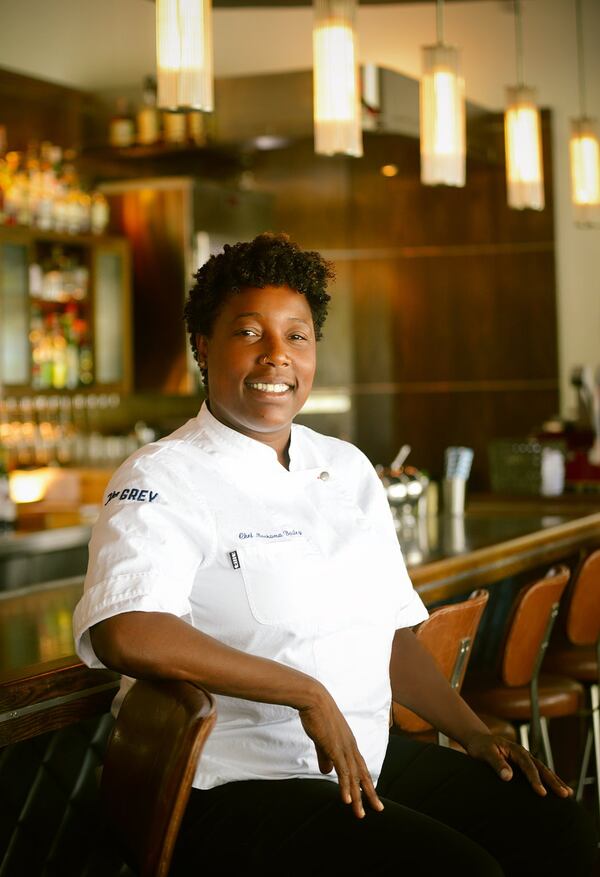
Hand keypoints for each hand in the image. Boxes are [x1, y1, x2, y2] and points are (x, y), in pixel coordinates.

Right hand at [298, 689, 384, 818]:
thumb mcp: (322, 739)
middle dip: (370, 793)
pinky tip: (347, 800)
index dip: (366, 781)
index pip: (360, 766)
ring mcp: (344, 747)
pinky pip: (343, 771)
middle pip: (363, 773)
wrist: (313, 699)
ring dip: (358, 796)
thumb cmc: (317, 715)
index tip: (371, 795)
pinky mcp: (335, 747)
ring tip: (360, 813)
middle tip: (378, 809)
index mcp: (349, 743)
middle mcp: (351, 746)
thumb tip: (327, 771)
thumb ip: (325, 756)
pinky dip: (346, 786)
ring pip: (354, 776)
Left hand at [464, 731, 572, 797]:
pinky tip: (557, 788)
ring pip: (544, 770)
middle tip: (564, 794)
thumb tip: (508, 777)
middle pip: (541, 768)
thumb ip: (496, 763)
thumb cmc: (481, 747)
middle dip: (553, 781)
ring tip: (568, 794)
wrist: (479, 741)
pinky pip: (539, 772)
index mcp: (515, 750)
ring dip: (555, 781)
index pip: (528, 766)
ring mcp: (526, 759)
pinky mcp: (524, 765)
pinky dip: (549, 780)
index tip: (542, 793)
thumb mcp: (485, 753)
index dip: (535, 780)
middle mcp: (524, 754)